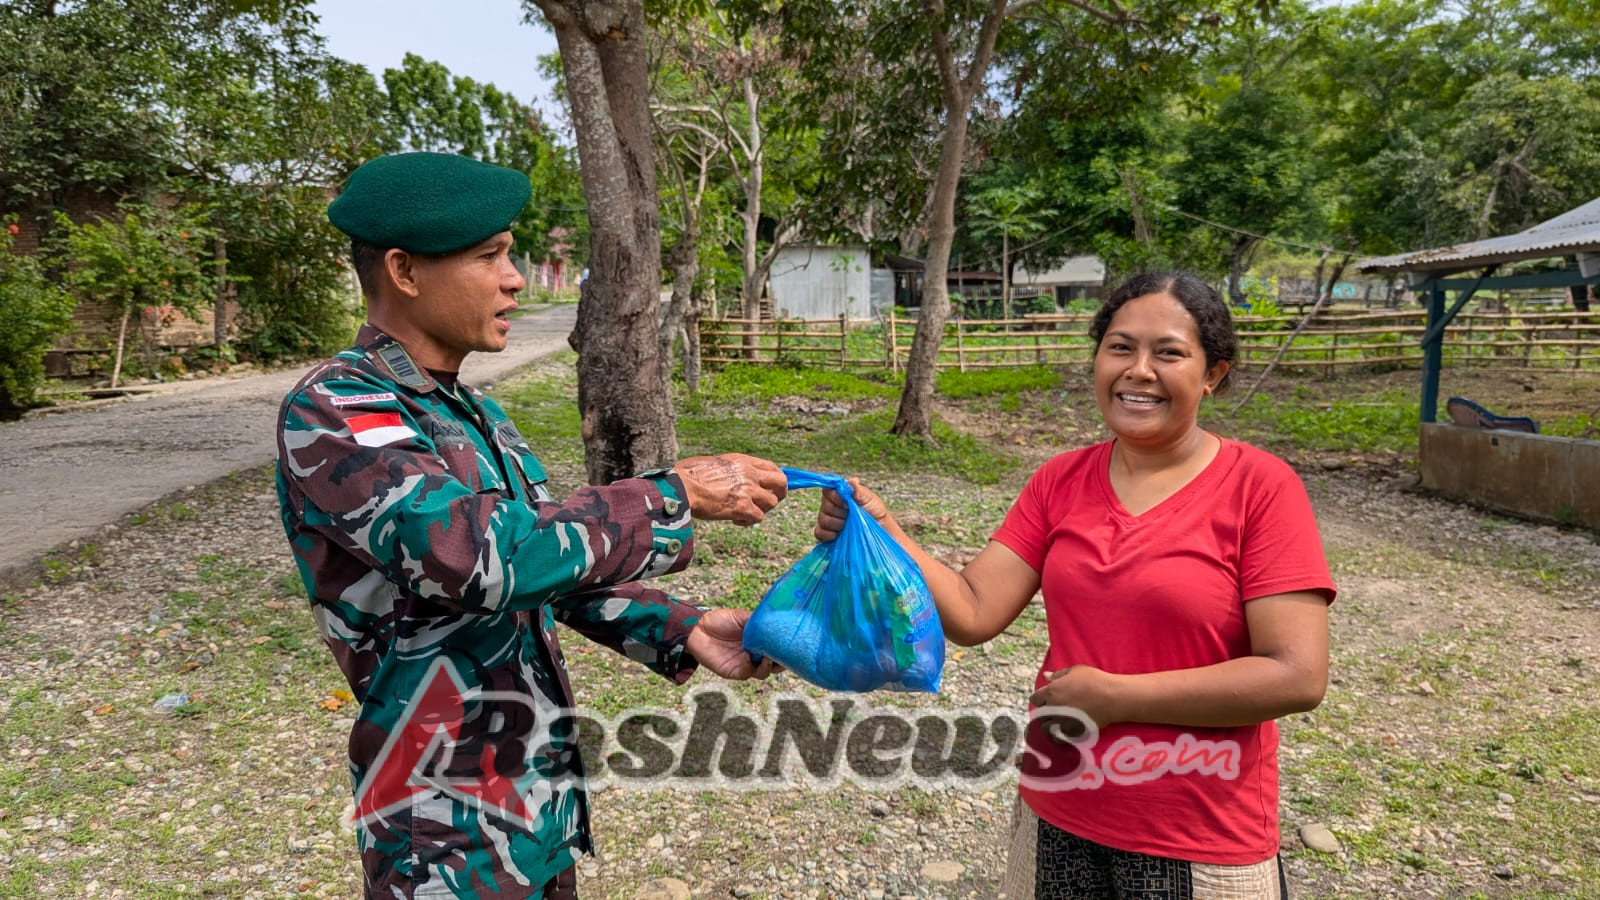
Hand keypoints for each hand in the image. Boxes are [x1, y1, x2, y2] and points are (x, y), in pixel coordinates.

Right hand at [672, 453, 786, 525]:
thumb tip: (732, 479)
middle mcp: (749, 473)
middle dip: (780, 494)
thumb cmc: (688, 476)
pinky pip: (758, 517)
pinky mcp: (742, 507)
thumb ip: (729, 470)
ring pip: (771, 502)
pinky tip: (735, 521)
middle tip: (768, 502)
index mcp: (741, 460)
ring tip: (744, 513)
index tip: (772, 487)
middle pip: (781, 482)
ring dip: (760, 510)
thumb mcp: (713, 463)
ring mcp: (748, 490)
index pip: (771, 466)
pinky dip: (748, 521)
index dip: (775, 478)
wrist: (681, 488)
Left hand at [685, 608, 780, 679]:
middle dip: (784, 662)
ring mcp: (746, 664)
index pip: (779, 649)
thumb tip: (777, 622)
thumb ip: (759, 621)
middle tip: (786, 655)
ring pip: (765, 672)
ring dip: (770, 666)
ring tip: (769, 656)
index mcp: (760, 641)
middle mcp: (756, 654)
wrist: (698, 629)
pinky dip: (754, 667)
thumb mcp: (743, 617)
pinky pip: (749, 673)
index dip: (788, 649)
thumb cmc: (720, 620)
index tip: (795, 644)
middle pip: (776, 664)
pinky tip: (752, 657)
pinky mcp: (735, 671)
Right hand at [813, 477, 888, 542]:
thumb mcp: (868, 498)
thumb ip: (858, 490)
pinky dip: (828, 535)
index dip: (835, 497)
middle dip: (839, 513)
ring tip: (848, 525)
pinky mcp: (827, 534)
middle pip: (824, 507)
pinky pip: (819, 533)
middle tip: (851, 514)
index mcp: (839, 494)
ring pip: (823, 520)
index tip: (847, 503)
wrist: (879, 528)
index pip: (827, 491)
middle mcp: (831, 505)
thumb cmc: (874, 510)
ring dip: (837, 524)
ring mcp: (828, 519)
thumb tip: (852, 480)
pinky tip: (838, 535)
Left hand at [1029, 665, 1121, 730]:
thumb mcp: (1075, 671)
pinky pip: (1058, 738)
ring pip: (1046, 728)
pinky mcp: (1071, 732)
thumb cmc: (1094, 680)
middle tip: (1055, 710)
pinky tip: (1064, 731)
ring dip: (1050, 725)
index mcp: (1051, 691)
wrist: (1111, 697)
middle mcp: (1053, 707)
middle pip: (1040, 714)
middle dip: (1045, 712)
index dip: (1040, 699)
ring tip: (1058, 722)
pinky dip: (1058, 736)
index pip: (1035, 699)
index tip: (1046, 699)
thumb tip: (1045, 676)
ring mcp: (1061, 721)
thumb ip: (1058, 675)